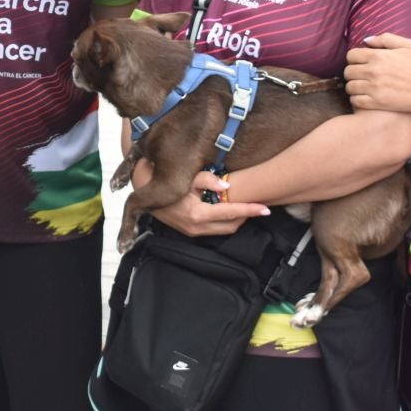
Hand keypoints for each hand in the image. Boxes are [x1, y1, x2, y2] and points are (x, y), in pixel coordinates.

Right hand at [145, 169, 271, 236]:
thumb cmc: (166, 183)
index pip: (231, 212)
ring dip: (237, 220)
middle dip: (247, 216)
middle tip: (259, 206)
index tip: (265, 208)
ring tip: (247, 208)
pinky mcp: (191, 232)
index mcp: (197, 213)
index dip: (250, 210)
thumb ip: (207, 180)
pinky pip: (215, 230)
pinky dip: (226, 222)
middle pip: (232, 225)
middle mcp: (196, 227)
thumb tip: (227, 185)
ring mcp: (193, 232)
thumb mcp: (186, 178)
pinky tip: (229, 211)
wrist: (145, 196)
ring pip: (225, 230)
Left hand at [346, 34, 410, 114]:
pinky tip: (365, 98)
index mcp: (378, 56)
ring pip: (350, 87)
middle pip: (348, 72)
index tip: (361, 63)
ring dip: (354, 87)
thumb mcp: (408, 45)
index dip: (354, 59)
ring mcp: (374, 88)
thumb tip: (367, 40)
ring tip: (363, 88)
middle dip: (353, 73)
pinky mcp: (377, 103)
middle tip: (362, 76)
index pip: (351, 55)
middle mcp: (373, 71)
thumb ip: (386, 39)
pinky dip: (357, 99)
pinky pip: (355, 101)